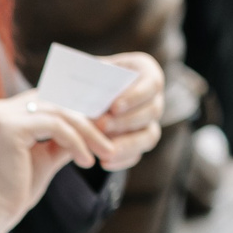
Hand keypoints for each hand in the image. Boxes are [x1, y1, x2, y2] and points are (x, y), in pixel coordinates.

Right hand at [0, 95, 102, 232]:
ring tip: (105, 152)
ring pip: (58, 112)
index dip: (74, 109)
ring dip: (87, 132)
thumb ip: (62, 141)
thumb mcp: (43, 159)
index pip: (45, 99)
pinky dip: (76, 141)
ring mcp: (2, 116)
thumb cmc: (11, 192)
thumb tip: (92, 130)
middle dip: (86, 120)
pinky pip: (55, 126)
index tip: (102, 125)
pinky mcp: (10, 128)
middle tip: (109, 140)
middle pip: (54, 101)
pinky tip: (86, 160)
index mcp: (1, 114)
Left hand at [89, 51, 165, 171]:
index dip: (136, 96)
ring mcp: (149, 120)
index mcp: (145, 70)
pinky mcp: (140, 141)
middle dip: (126, 121)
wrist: (80, 91)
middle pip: (152, 111)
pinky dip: (123, 159)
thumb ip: (93, 76)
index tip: (114, 107)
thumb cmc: (85, 74)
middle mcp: (153, 96)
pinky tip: (104, 163)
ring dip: (128, 144)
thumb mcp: (88, 69)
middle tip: (101, 126)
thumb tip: (89, 88)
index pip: (152, 83)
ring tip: (106, 152)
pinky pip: (138, 153)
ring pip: (149, 136)